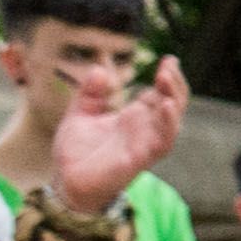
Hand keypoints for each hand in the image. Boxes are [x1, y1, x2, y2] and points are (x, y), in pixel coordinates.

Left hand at [53, 58, 189, 213]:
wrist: (65, 182)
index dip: (167, 75)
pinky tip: (167, 105)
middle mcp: (145, 128)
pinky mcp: (141, 158)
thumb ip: (89, 93)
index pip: (160, 93)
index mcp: (134, 117)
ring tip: (166, 77)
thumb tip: (98, 69)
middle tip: (168, 64)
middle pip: (174, 101)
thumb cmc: (75, 153)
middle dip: (174, 82)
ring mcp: (145, 143)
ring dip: (175, 97)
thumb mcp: (79, 115)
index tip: (168, 58)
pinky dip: (169, 123)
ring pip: (173, 119)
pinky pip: (164, 141)